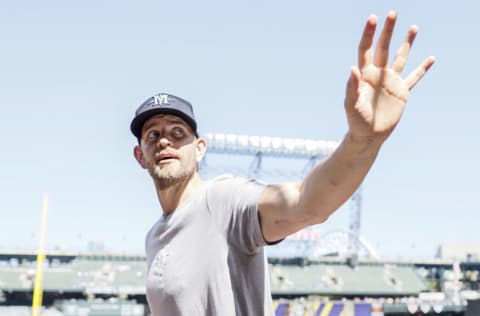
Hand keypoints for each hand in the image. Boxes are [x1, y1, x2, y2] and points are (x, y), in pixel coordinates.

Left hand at [344, 11, 434, 142]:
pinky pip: (414, 78)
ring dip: (407, 43)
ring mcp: (390, 82)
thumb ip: (352, 87)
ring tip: (413, 27)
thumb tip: (353, 68)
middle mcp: (378, 74)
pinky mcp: (401, 92)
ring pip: (400, 58)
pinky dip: (423, 69)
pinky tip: (431, 59)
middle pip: (383, 48)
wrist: (368, 135)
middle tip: (392, 13)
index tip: (373, 18)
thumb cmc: (356, 121)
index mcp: (364, 75)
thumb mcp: (351, 104)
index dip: (369, 34)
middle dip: (388, 31)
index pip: (366, 49)